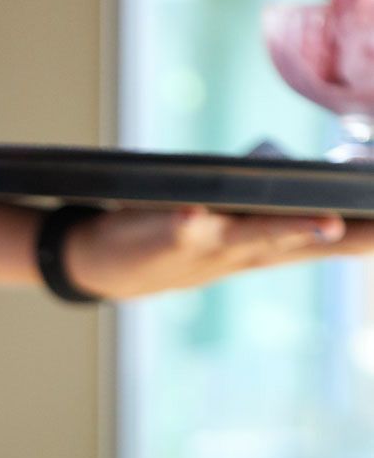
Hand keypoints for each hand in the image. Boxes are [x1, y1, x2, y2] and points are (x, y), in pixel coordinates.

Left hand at [65, 205, 373, 299]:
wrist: (110, 268)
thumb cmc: (189, 236)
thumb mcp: (242, 228)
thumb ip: (283, 211)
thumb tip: (332, 189)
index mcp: (266, 245)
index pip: (327, 241)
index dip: (367, 236)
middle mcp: (243, 249)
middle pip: (300, 240)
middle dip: (340, 233)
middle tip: (369, 229)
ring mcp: (205, 243)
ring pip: (252, 235)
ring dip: (284, 229)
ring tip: (324, 221)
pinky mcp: (164, 232)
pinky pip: (177, 226)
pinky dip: (188, 221)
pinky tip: (194, 212)